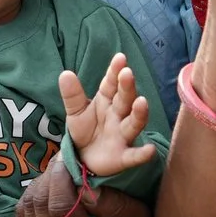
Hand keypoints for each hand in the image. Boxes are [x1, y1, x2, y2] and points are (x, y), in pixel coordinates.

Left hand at [14, 163, 158, 216]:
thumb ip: (113, 202)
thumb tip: (84, 185)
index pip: (59, 208)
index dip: (59, 178)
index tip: (68, 159)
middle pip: (40, 205)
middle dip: (49, 177)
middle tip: (64, 161)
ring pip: (28, 207)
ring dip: (40, 185)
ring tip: (59, 174)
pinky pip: (23, 215)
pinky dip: (33, 197)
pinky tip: (50, 190)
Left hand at [58, 53, 157, 176]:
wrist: (83, 158)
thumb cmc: (85, 130)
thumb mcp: (75, 112)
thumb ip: (72, 95)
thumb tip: (65, 73)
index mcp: (106, 101)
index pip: (111, 84)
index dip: (115, 72)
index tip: (120, 58)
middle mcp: (118, 115)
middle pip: (124, 100)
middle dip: (127, 87)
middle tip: (127, 74)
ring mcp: (123, 135)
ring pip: (133, 123)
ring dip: (139, 114)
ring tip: (141, 102)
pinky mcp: (123, 156)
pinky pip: (134, 155)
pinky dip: (142, 154)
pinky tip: (150, 150)